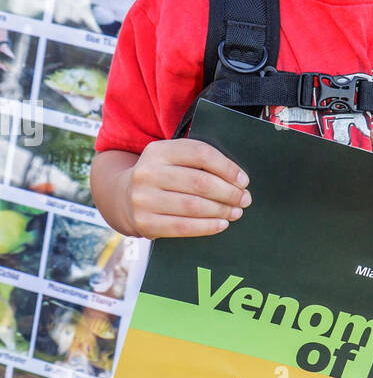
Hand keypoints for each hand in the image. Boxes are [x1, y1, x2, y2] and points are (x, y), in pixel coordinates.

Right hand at [119, 139, 251, 238]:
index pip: (200, 154)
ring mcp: (143, 199)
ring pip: (194, 206)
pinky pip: (184, 227)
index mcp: (159, 150)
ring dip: (221, 210)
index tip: (243, 180)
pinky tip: (221, 224)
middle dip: (229, 193)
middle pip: (200, 182)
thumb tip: (237, 178)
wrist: (123, 196)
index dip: (227, 168)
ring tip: (235, 212)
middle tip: (244, 199)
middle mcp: (148, 172)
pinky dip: (208, 226)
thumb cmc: (161, 176)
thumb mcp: (172, 158)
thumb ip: (198, 160)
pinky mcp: (145, 222)